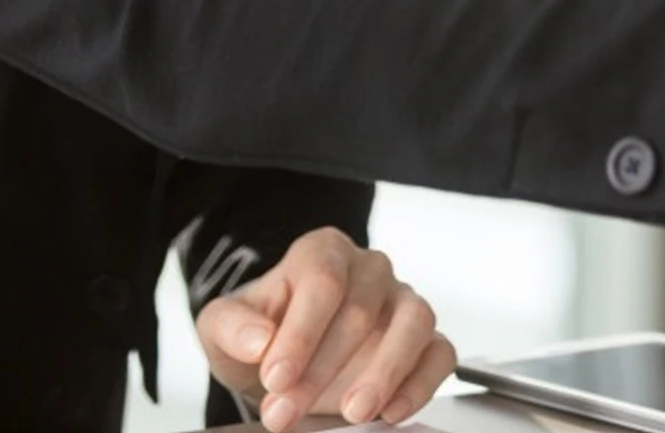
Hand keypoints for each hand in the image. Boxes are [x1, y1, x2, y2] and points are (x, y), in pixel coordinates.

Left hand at [195, 228, 456, 431]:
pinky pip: (440, 352)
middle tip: (286, 412)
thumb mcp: (224, 326)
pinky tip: (392, 411)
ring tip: (353, 412)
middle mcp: (369, 270)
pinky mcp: (425, 339)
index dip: (301, 331)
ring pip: (415, 320)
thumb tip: (257, 341)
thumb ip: (232, 326)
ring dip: (386, 370)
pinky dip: (422, 382)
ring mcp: (402, 302)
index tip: (275, 377)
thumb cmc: (262, 333)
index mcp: (323, 253)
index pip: (322, 280)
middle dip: (322, 367)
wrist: (286, 358)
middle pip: (361, 308)